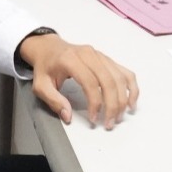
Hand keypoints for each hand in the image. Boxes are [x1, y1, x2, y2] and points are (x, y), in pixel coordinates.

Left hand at [18, 33, 138, 128]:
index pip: (90, 83)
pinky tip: (131, 101)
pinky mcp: (107, 58)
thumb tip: (68, 116)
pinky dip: (131, 87)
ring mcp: (100, 55)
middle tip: (110, 122)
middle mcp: (89, 55)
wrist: (49, 48)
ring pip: (119, 77)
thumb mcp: (40, 86)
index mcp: (71, 60)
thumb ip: (53, 101)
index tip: (94, 118)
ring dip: (123, 99)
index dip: (95, 103)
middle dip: (112, 105)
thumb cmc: (45, 67)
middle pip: (108, 81)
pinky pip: (125, 72)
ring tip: (120, 116)